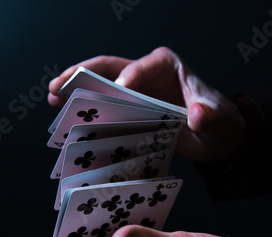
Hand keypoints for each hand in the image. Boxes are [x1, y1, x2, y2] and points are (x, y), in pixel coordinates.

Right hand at [48, 47, 245, 162]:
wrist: (216, 136)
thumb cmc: (219, 119)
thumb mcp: (218, 117)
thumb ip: (207, 114)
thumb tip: (197, 116)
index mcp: (165, 65)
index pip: (141, 67)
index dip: (128, 78)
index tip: (119, 93)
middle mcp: (145, 73)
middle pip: (108, 69)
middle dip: (82, 76)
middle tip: (57, 86)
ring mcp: (135, 93)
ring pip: (100, 87)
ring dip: (76, 92)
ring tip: (52, 100)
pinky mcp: (130, 111)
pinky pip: (104, 109)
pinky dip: (88, 114)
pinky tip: (68, 122)